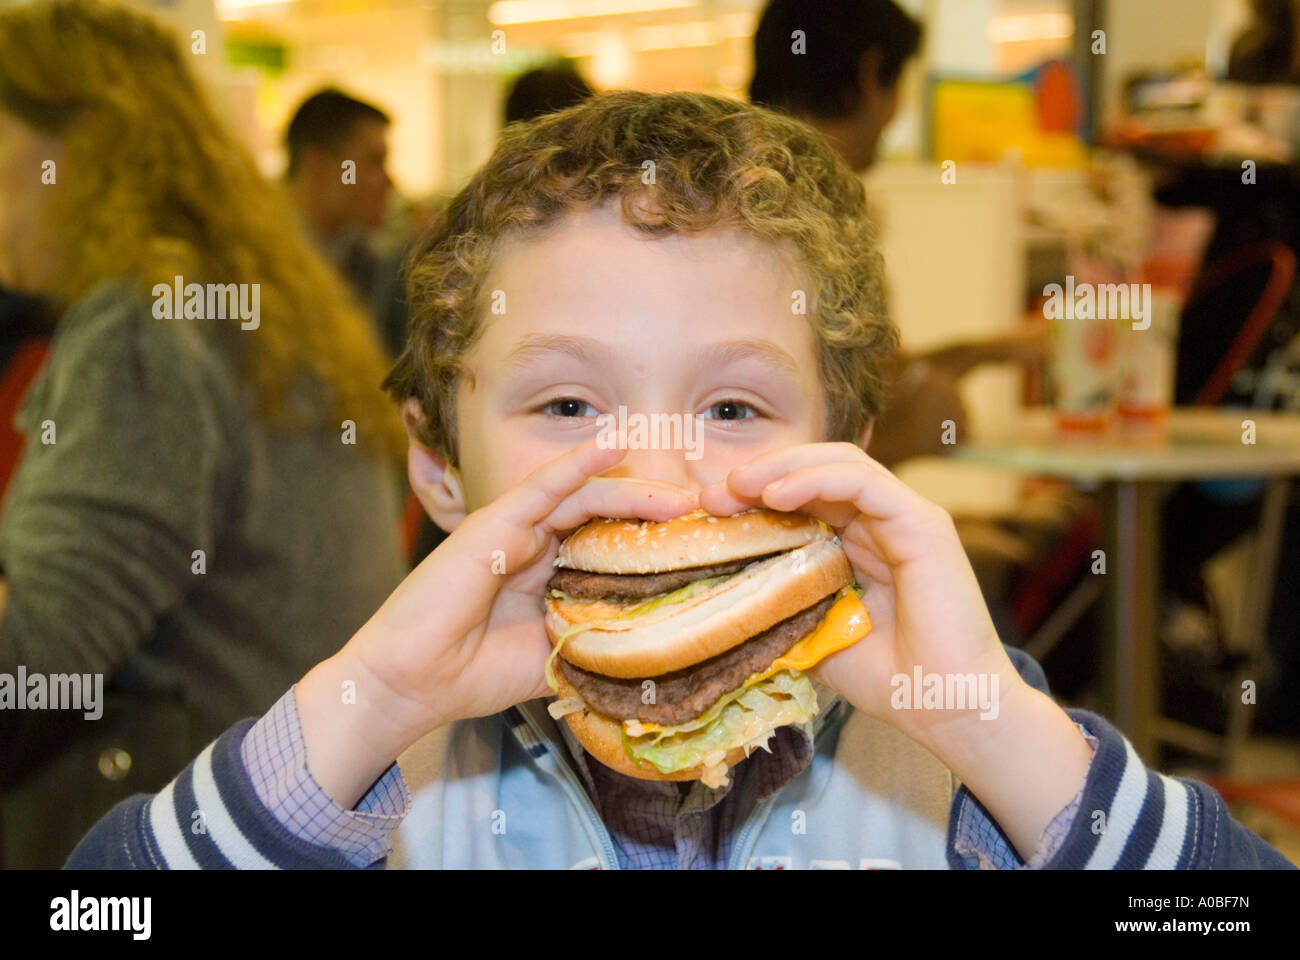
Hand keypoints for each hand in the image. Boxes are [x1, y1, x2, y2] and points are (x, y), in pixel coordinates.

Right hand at [297, 435, 695, 806]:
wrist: (412, 683)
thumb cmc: (473, 674)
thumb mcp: (552, 658)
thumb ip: (591, 642)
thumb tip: (651, 651)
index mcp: (549, 573)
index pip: (611, 543)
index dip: (654, 540)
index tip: (703, 548)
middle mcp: (535, 544)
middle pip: (606, 514)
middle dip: (655, 513)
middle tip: (704, 518)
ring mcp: (515, 529)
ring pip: (584, 494)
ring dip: (634, 490)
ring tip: (680, 498)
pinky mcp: (494, 522)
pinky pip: (544, 485)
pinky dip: (579, 462)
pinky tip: (613, 443)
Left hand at [699, 441, 1015, 746]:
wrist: (948, 711)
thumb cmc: (891, 682)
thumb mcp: (816, 638)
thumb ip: (784, 609)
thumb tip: (727, 600)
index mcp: (860, 543)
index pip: (806, 495)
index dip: (756, 495)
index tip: (709, 513)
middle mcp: (884, 522)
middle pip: (817, 470)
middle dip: (761, 474)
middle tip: (713, 495)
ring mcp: (906, 518)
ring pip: (840, 464)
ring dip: (782, 468)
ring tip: (738, 486)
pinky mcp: (924, 523)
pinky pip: (865, 482)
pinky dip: (816, 479)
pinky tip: (776, 495)